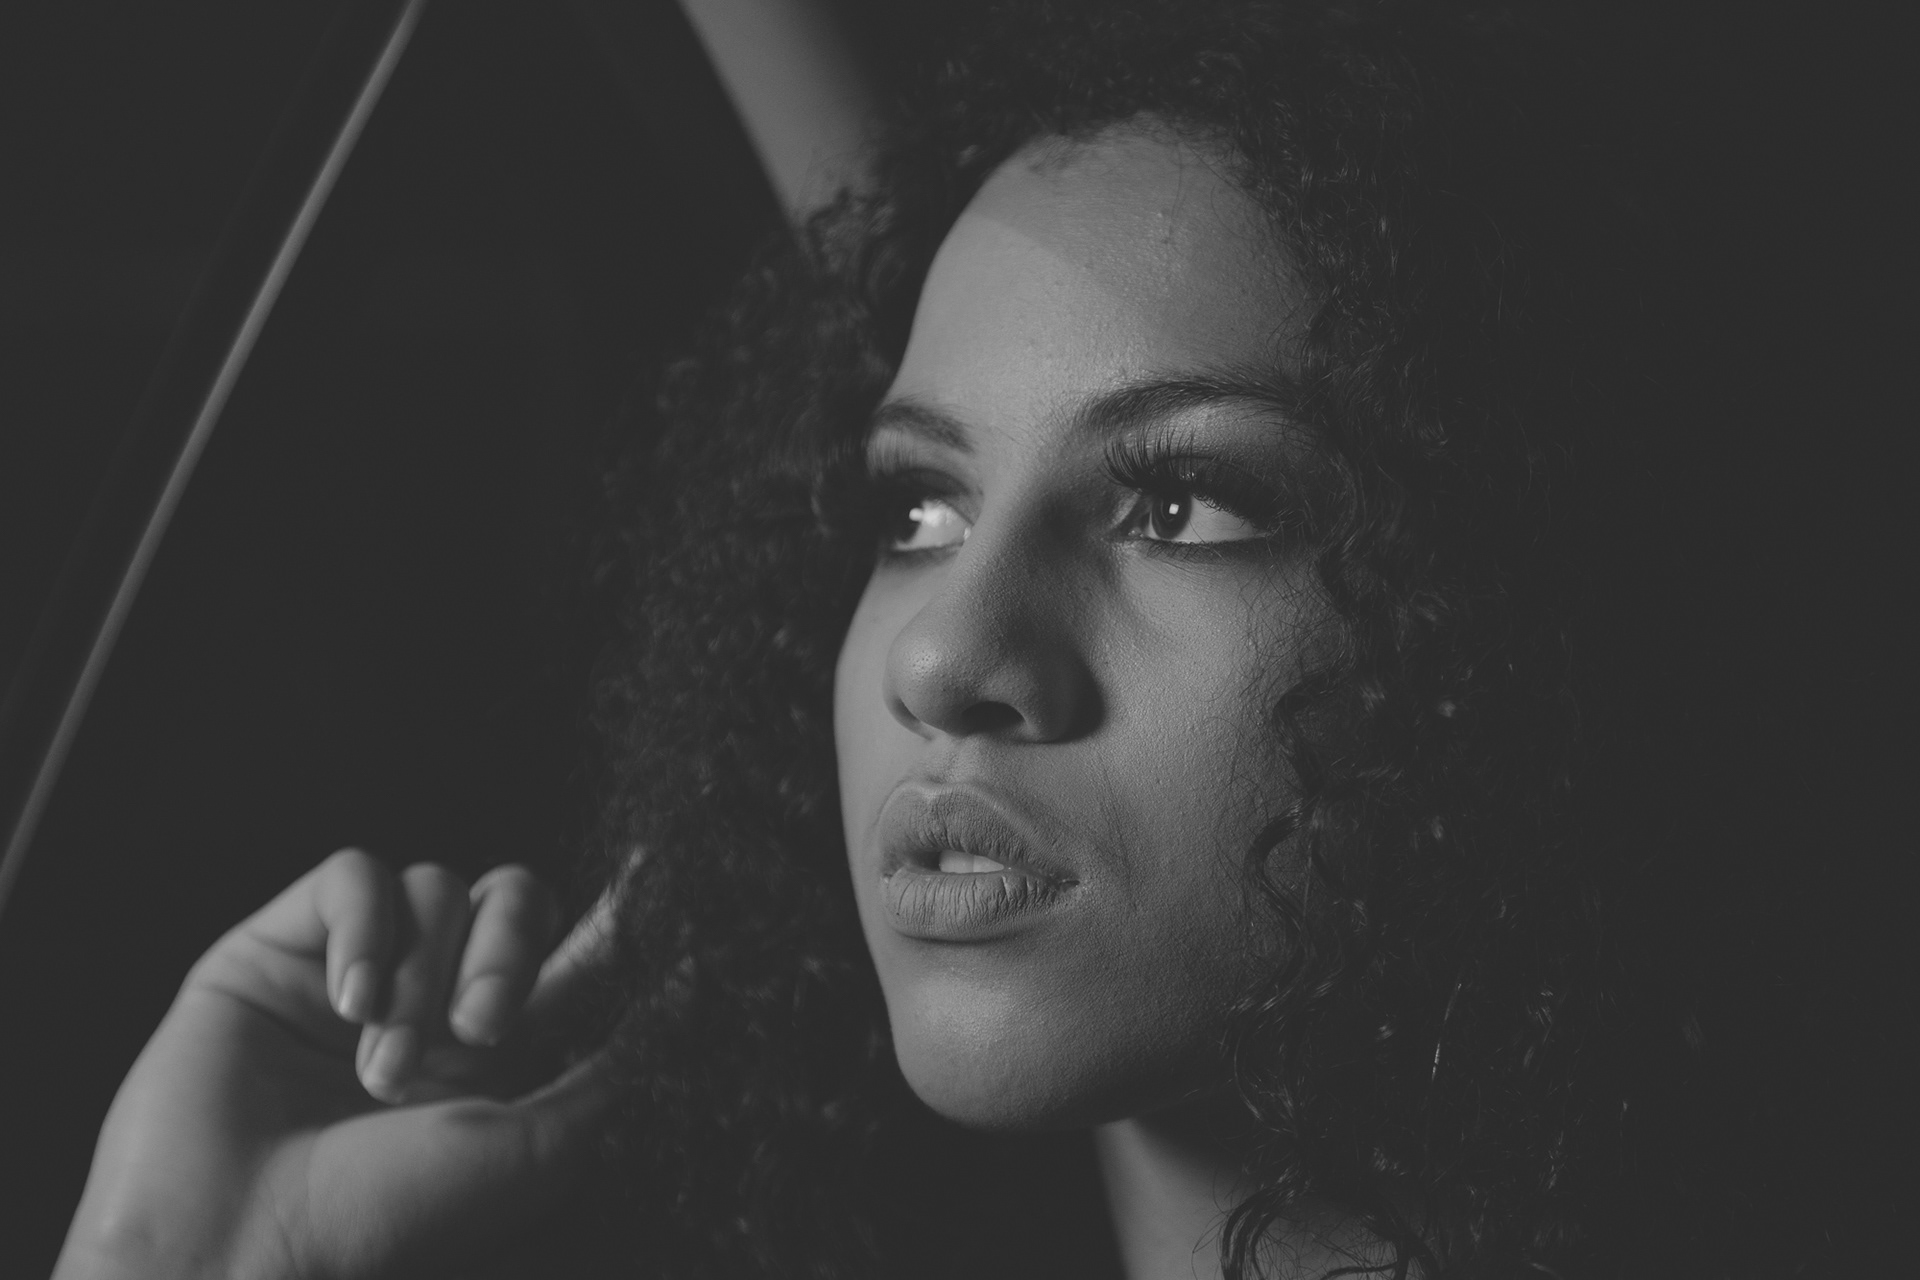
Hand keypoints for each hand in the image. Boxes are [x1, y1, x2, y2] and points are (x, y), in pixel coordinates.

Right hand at [53, 849, 620, 1279]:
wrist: (236, 1241)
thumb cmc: (387, 1214)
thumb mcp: (535, 1146)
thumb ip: (613, 1066)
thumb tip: (690, 986)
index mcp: (498, 1051)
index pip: (568, 954)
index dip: (616, 911)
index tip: (662, 866)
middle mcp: (431, 1003)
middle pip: (512, 900)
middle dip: (507, 954)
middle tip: (480, 1033)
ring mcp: (355, 971)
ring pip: (434, 888)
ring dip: (419, 979)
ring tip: (380, 1068)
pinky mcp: (278, 948)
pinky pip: (352, 876)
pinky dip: (362, 928)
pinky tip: (346, 1000)